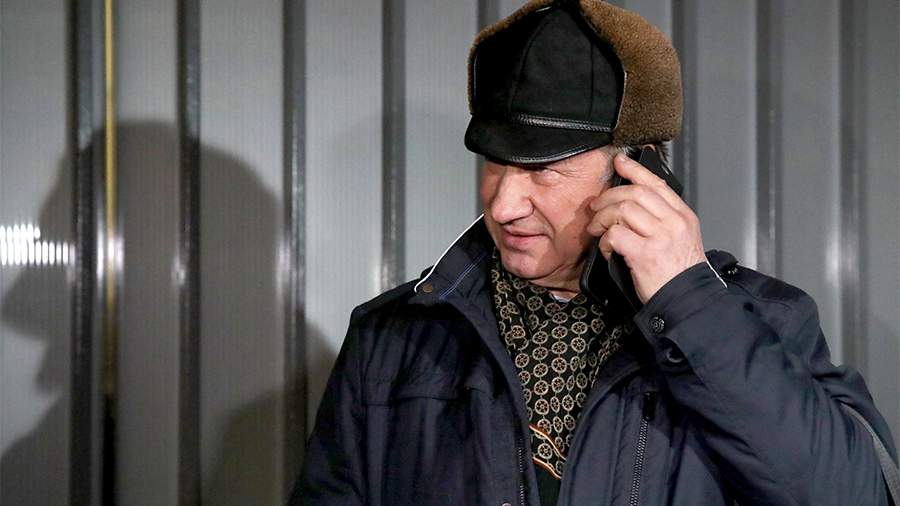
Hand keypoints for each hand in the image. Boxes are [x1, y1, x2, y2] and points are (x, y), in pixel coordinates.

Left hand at [587, 152, 706, 303]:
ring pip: (622, 210)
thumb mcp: (681, 239)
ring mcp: (660, 237)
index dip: (635, 170)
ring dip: (602, 219)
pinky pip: (615, 235)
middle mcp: (673, 222)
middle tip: (596, 207)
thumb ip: (662, 219)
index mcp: (683, 216)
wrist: (689, 300)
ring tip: (598, 230)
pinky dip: (605, 242)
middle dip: (609, 197)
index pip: (656, 184)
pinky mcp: (645, 254)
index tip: (620, 162)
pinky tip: (608, 251)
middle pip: (634, 193)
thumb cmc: (680, 274)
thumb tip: (632, 203)